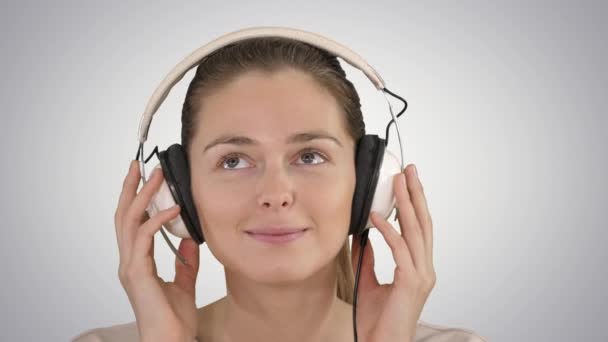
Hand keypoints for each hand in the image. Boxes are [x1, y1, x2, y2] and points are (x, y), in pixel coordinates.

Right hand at [114, 160, 200, 341]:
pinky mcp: (137, 273)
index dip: (136, 199)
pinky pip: (144, 238)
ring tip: (155, 176)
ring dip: (143, 196)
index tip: (144, 178)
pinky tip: (172, 209)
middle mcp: (129, 261)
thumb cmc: (173, 321)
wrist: (170, 341)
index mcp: (137, 263)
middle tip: (142, 165)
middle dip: (132, 188)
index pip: (132, 223)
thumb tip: (188, 238)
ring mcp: (130, 266)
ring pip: (130, 221)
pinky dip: (157, 220)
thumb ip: (185, 262)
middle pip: (124, 216)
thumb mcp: (184, 284)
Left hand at [351, 164, 435, 341]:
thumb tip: (364, 236)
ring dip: (406, 204)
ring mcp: (421, 276)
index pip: (419, 228)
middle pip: (423, 223)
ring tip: (397, 182)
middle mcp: (424, 269)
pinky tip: (376, 217)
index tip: (406, 181)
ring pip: (416, 231)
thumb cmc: (376, 321)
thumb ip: (368, 259)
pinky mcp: (411, 283)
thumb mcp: (368, 281)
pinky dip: (388, 231)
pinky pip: (400, 250)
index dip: (414, 203)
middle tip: (409, 170)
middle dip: (415, 194)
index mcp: (418, 268)